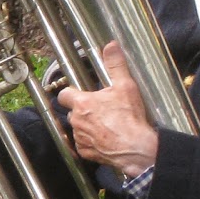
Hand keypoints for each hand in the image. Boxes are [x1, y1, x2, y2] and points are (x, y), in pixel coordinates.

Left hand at [57, 42, 157, 179]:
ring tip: (105, 125)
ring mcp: (80, 138)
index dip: (71, 93)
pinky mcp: (86, 153)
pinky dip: (91, 143)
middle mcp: (76, 121)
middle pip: (72, 112)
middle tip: (100, 109)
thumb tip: (111, 46)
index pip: (64, 95)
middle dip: (83, 110)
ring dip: (87, 126)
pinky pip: (84, 145)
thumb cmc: (129, 118)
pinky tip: (105, 139)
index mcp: (82, 103)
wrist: (135, 148)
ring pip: (78, 128)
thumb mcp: (125, 86)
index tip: (80, 93)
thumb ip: (115, 65)